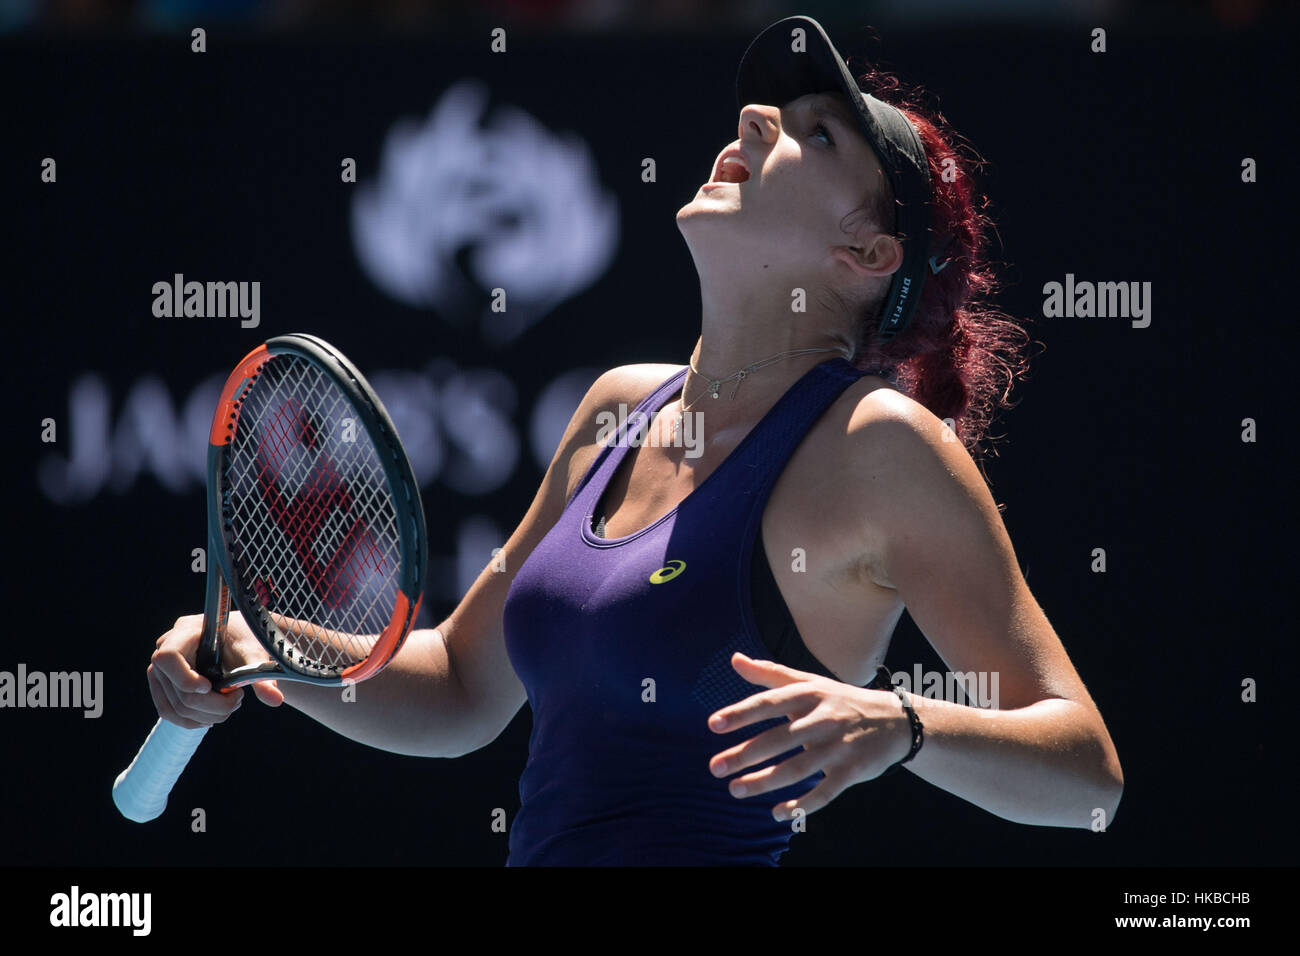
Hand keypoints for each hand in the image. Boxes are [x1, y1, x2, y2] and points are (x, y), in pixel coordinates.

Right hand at [148, 611, 284, 728]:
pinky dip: (194, 720)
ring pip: (174, 706)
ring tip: (230, 705)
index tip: (211, 687)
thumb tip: (275, 699)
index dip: (186, 678)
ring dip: (205, 716)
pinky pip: (169, 712)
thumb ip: (262, 675)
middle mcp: (166, 648)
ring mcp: (161, 668)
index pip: (167, 657)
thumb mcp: (255, 653)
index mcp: (186, 631)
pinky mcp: (163, 685)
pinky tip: (214, 716)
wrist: (240, 639)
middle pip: (177, 690)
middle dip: (211, 704)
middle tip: (237, 700)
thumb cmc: (245, 638)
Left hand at [707, 652, 910, 820]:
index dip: (741, 714)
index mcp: (810, 694)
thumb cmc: (840, 700)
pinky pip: (824, 793)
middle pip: (779, 739)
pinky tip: (776, 813)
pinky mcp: (852, 772)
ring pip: (797, 769)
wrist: (896, 721)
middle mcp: (824, 719)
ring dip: (763, 783)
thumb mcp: (809, 682)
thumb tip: (734, 659)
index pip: (770, 703)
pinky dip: (800, 806)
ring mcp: (839, 747)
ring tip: (735, 790)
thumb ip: (770, 673)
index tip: (713, 724)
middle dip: (744, 755)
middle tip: (714, 768)